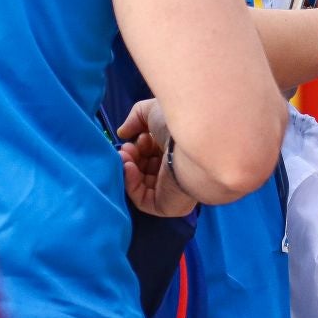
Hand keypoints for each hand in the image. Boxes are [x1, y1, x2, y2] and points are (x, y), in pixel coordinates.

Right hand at [116, 99, 196, 217]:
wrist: (195, 144)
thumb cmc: (178, 126)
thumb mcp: (152, 112)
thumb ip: (135, 119)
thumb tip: (122, 133)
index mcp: (176, 151)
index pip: (151, 154)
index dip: (137, 147)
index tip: (130, 139)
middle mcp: (175, 170)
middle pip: (144, 169)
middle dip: (131, 158)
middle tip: (126, 149)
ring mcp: (172, 190)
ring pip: (141, 185)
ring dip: (128, 170)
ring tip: (125, 157)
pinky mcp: (168, 205)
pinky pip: (143, 200)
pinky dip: (131, 184)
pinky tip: (129, 168)